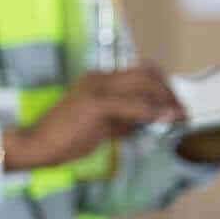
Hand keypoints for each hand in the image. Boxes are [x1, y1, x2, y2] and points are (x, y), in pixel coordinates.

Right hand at [4, 64, 183, 170]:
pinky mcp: (94, 103)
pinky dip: (150, 112)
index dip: (162, 87)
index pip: (140, 73)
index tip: (175, 105)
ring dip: (165, 100)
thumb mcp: (101, 127)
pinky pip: (131, 105)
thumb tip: (150, 121)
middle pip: (146, 74)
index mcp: (98, 79)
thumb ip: (124, 121)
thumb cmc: (64, 138)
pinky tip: (161, 121)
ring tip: (178, 116)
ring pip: (143, 84)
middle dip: (169, 92)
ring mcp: (96, 88)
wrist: (37, 145)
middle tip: (182, 112)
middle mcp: (98, 77)